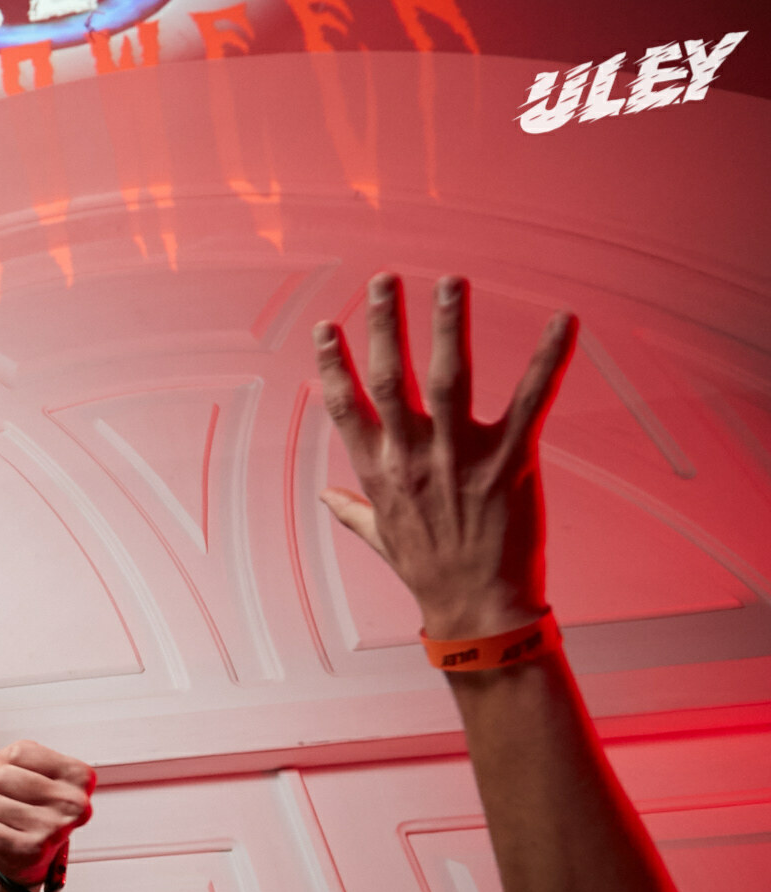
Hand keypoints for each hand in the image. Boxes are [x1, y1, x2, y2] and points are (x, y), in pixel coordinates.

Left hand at [0, 740, 95, 882]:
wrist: (36, 851)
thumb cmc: (32, 803)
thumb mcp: (21, 767)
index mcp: (79, 775)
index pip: (20, 752)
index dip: (8, 764)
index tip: (22, 778)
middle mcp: (73, 803)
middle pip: (2, 776)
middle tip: (14, 802)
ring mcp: (55, 829)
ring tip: (9, 819)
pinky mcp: (32, 851)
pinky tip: (4, 834)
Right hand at [312, 273, 576, 638]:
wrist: (479, 612)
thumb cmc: (431, 573)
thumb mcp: (383, 540)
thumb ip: (354, 512)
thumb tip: (327, 498)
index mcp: (380, 473)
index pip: (347, 407)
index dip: (333, 364)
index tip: (328, 326)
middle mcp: (413, 459)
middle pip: (391, 379)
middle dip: (385, 325)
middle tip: (383, 279)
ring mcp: (460, 460)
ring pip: (448, 379)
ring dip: (448, 325)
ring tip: (449, 280)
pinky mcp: (509, 463)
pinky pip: (530, 401)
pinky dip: (549, 358)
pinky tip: (563, 319)